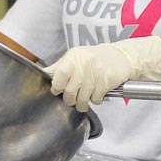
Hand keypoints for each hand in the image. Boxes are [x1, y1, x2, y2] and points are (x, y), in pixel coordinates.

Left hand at [44, 37, 160, 110]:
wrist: (121, 56)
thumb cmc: (94, 58)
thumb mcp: (75, 58)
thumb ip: (59, 67)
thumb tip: (40, 74)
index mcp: (73, 58)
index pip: (58, 77)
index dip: (57, 88)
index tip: (59, 91)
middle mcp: (84, 64)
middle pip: (70, 92)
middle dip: (70, 100)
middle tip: (73, 99)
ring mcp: (96, 72)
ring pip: (82, 99)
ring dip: (82, 104)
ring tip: (84, 101)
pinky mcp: (107, 80)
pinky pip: (96, 99)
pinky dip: (96, 100)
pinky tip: (97, 94)